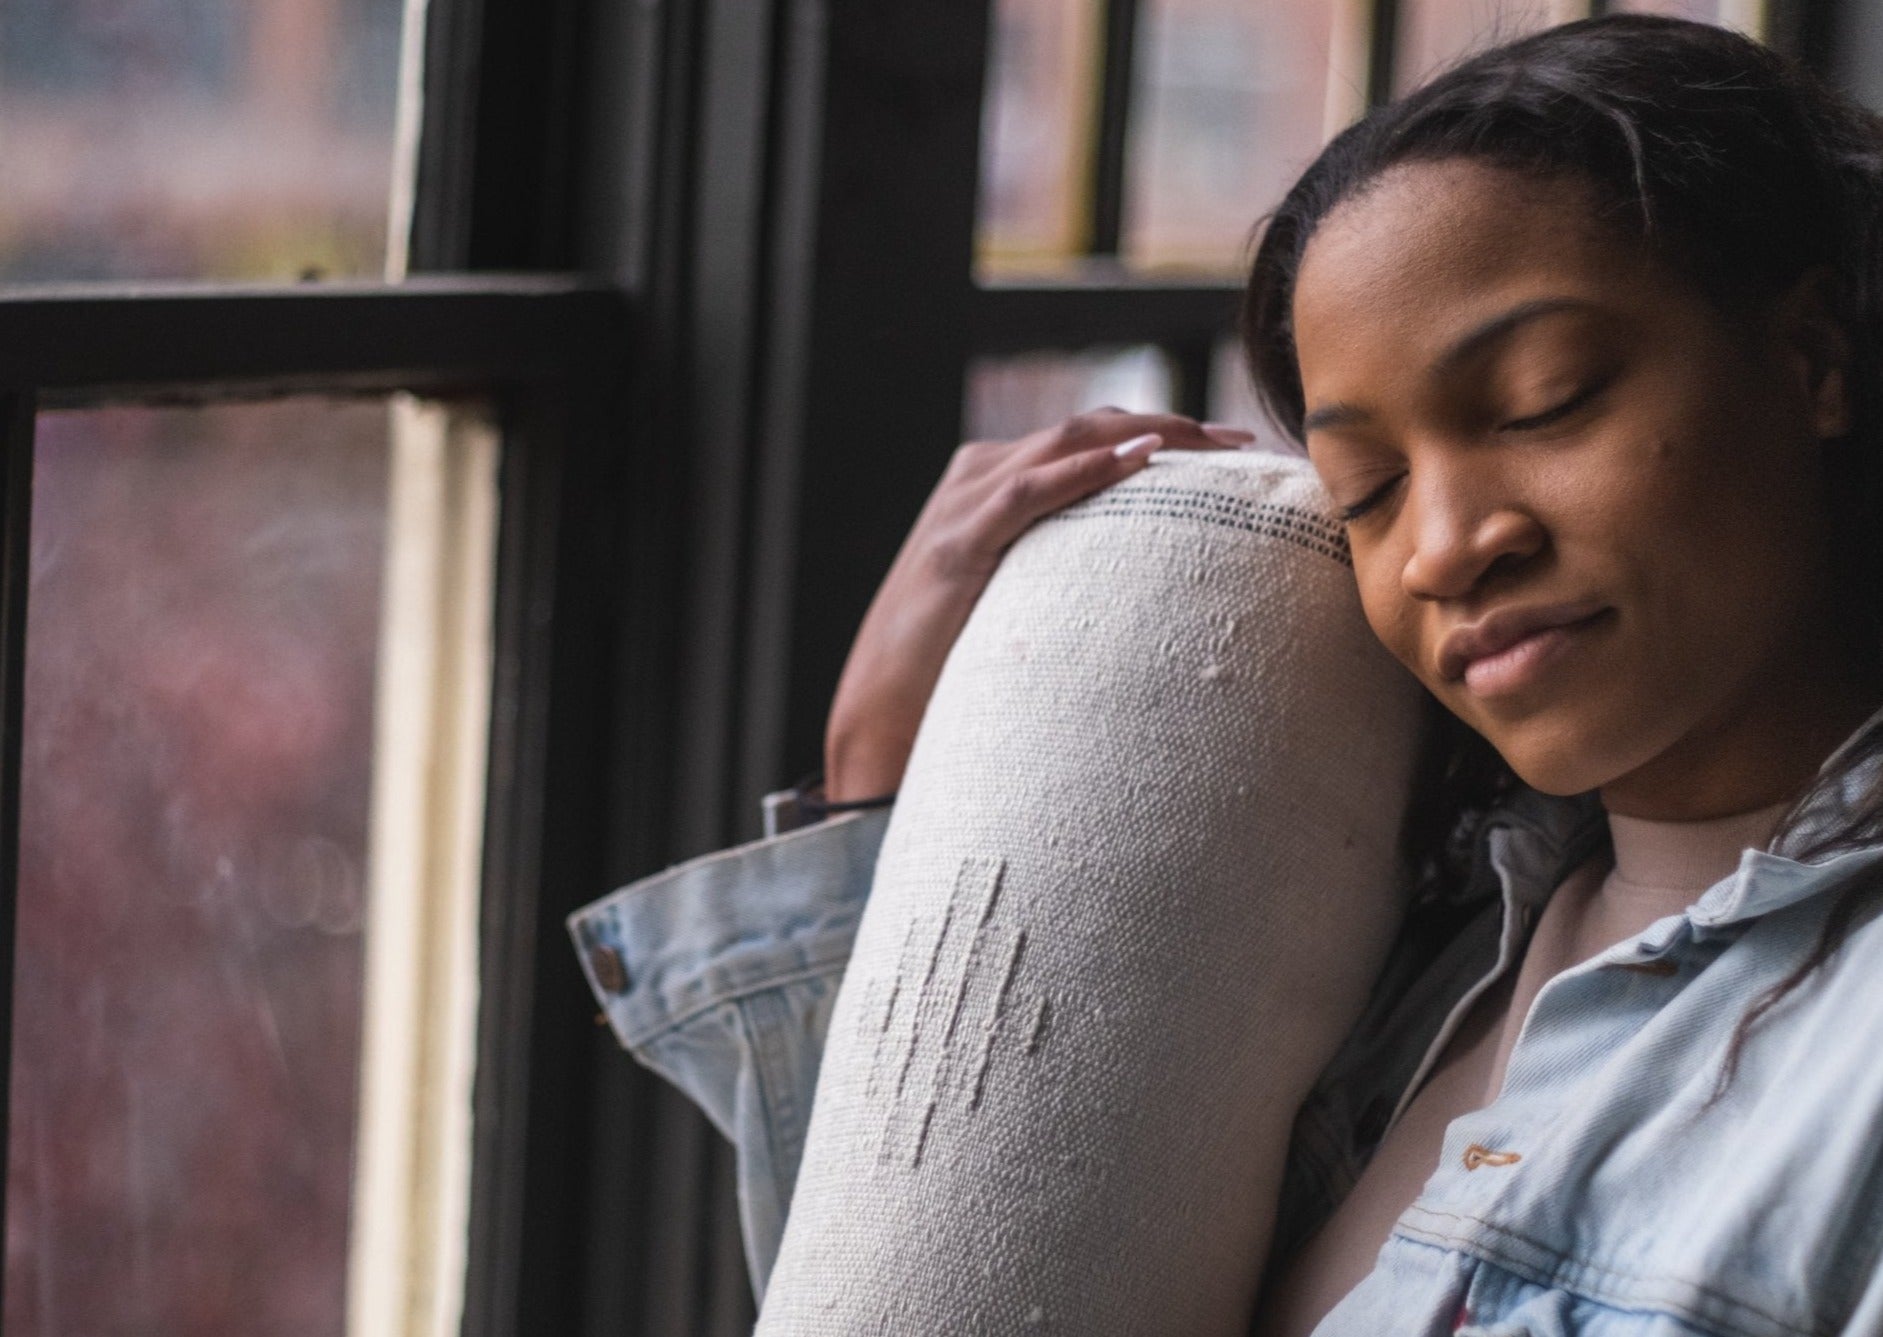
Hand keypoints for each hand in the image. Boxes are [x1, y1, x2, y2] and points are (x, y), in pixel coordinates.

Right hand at [822, 409, 1256, 800]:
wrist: (884, 702)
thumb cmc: (957, 658)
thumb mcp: (1023, 595)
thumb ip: (1068, 565)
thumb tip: (1148, 575)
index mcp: (994, 483)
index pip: (1088, 438)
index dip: (1158, 433)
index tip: (1226, 447)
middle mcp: (978, 476)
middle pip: (1086, 428)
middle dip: (1168, 428)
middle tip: (1238, 441)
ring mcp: (964, 504)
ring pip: (1064, 444)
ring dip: (1143, 437)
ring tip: (1207, 443)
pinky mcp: (957, 541)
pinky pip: (1029, 492)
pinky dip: (1084, 472)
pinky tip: (1136, 462)